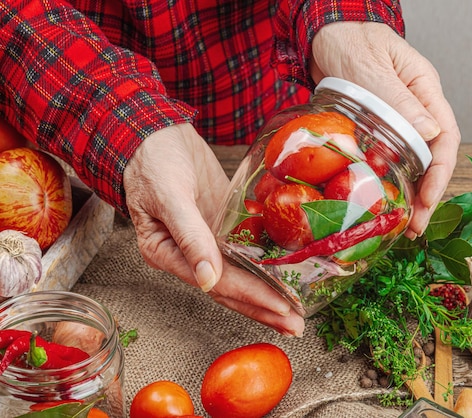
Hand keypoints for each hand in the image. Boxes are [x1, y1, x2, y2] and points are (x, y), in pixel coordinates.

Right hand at [123, 124, 304, 335]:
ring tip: (296, 312)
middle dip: (264, 308)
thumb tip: (207, 279)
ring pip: (241, 274)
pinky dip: (265, 265)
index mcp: (168, 254)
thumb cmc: (152, 162)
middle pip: (231, 289)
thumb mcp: (169, 196)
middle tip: (297, 325)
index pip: (215, 284)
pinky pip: (246, 251)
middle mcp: (190, 255)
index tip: (280, 307)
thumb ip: (189, 236)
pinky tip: (287, 275)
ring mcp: (209, 241)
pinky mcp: (223, 225)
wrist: (157, 134)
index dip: (250, 296)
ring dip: (268, 293)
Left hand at [310, 21, 460, 236]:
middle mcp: (416, 107)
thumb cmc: (348, 40)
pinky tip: (382, 199)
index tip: (429, 199)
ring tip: (401, 224)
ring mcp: (397, 118)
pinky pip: (389, 157)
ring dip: (409, 193)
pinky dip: (388, 180)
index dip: (441, 173)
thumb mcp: (371, 65)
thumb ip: (399, 98)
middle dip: (427, 194)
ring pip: (412, 161)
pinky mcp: (377, 127)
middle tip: (414, 226)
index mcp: (424, 89)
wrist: (323, 34)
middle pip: (432, 156)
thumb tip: (431, 132)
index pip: (446, 137)